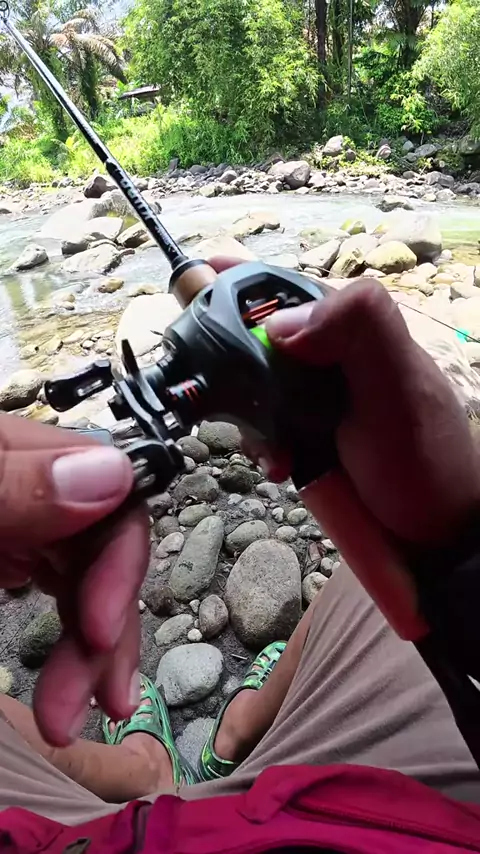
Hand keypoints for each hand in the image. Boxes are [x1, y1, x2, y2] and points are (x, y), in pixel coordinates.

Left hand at [0, 415, 148, 745]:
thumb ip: (10, 482)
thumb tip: (112, 475)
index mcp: (19, 456)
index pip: (112, 494)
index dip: (121, 564)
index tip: (101, 632)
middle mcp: (31, 485)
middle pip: (104, 547)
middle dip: (107, 628)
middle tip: (95, 706)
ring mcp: (19, 520)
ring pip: (82, 575)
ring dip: (93, 646)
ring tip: (77, 714)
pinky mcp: (6, 552)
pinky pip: (54, 582)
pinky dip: (69, 628)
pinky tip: (70, 656)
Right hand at [210, 257, 479, 546]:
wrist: (435, 535)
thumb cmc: (423, 458)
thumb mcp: (398, 384)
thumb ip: (358, 328)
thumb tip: (276, 324)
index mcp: (348, 326)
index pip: (278, 289)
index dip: (231, 288)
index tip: (188, 298)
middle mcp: (324, 354)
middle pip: (248, 339)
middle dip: (230, 368)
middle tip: (225, 398)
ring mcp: (310, 397)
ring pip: (247, 387)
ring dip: (248, 418)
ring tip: (278, 452)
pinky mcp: (301, 436)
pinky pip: (260, 428)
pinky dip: (260, 446)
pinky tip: (279, 466)